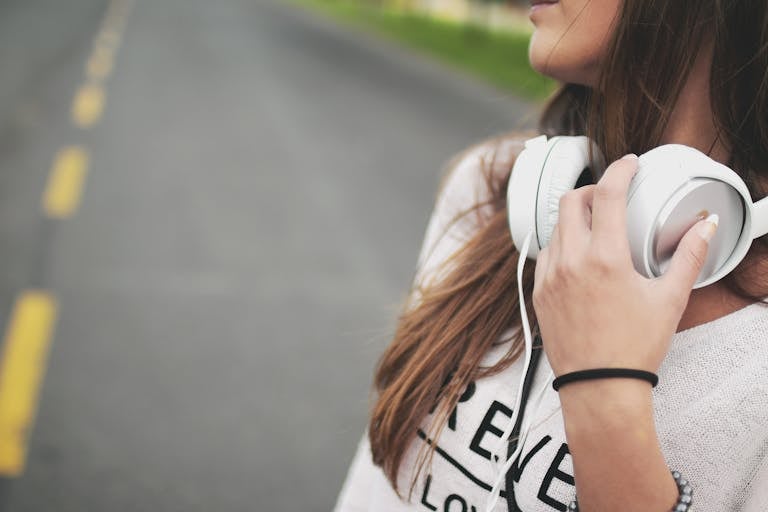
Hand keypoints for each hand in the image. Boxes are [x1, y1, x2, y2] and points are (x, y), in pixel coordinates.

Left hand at [532, 154, 717, 376]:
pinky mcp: (538, 293)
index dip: (619, 170)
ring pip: (555, 227)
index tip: (629, 164)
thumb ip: (688, 256)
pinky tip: (577, 255)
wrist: (599, 387)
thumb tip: (706, 227)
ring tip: (597, 227)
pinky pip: (545, 254)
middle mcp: (571, 262)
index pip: (607, 194)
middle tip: (611, 196)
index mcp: (605, 258)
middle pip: (571, 201)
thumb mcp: (670, 299)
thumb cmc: (635, 347)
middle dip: (592, 190)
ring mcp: (549, 277)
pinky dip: (561, 244)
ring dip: (575, 218)